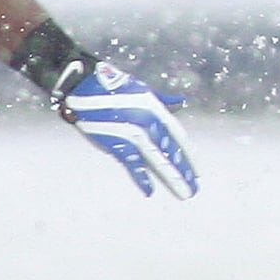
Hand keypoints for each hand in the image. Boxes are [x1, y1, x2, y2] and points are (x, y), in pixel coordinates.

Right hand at [57, 61, 198, 198]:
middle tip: (194, 189)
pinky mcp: (116, 143)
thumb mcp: (142, 90)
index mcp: (155, 108)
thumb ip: (163, 100)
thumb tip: (181, 103)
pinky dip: (140, 178)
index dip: (188, 154)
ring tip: (183, 193)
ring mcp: (133, 133)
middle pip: (170, 151)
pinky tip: (149, 191)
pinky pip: (132, 164)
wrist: (83, 86)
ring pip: (157, 160)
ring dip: (172, 178)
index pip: (177, 135)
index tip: (197, 171)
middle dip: (183, 171)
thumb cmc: (112, 86)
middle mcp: (148, 122)